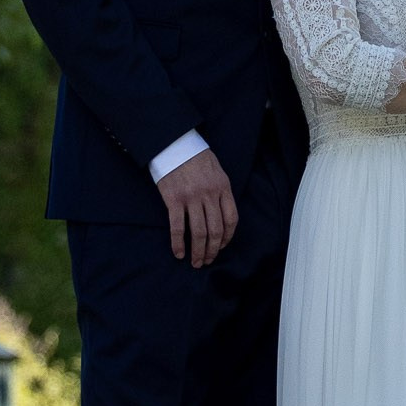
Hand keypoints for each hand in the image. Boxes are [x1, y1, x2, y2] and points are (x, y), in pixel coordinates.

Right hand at [157, 146, 237, 266]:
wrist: (174, 144)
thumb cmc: (196, 158)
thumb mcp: (217, 171)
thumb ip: (221, 192)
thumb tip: (222, 216)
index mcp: (223, 188)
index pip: (231, 219)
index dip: (228, 238)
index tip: (222, 247)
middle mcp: (209, 194)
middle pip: (215, 230)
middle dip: (212, 250)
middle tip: (207, 261)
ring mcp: (191, 197)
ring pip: (198, 232)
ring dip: (198, 251)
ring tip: (196, 262)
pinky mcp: (173, 199)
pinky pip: (177, 226)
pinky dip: (178, 243)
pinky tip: (179, 253)